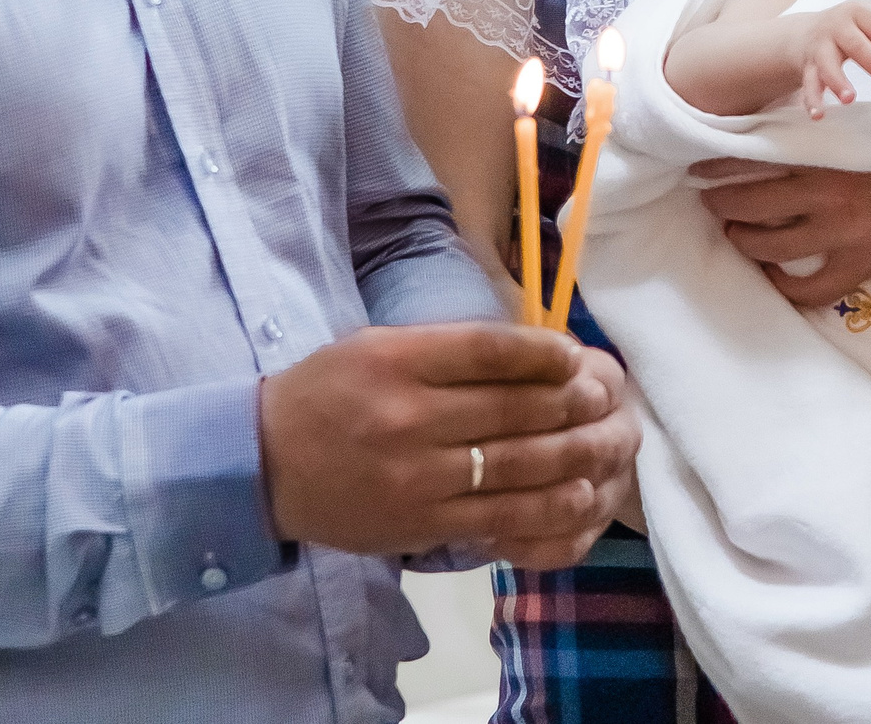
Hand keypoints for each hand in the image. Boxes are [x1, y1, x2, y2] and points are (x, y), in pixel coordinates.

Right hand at [259, 322, 639, 571]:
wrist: (264, 467)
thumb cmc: (328, 393)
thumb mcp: (377, 347)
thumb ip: (448, 348)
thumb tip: (533, 349)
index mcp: (398, 362)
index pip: (490, 351)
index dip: (545, 353)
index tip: (575, 356)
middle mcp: (410, 418)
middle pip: (514, 409)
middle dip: (572, 403)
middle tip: (604, 398)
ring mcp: (417, 477)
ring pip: (517, 465)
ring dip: (573, 454)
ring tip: (605, 443)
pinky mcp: (421, 524)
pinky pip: (498, 517)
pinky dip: (546, 506)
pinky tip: (577, 493)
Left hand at [693, 121, 870, 305]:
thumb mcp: (866, 133)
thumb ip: (824, 137)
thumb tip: (778, 133)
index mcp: (827, 159)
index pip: (753, 162)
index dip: (717, 168)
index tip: (698, 168)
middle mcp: (827, 199)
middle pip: (750, 206)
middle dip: (720, 204)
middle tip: (708, 201)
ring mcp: (843, 238)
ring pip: (769, 247)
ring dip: (743, 240)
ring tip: (735, 233)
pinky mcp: (861, 266)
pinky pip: (809, 290)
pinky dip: (784, 286)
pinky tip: (774, 275)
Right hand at [790, 2, 870, 117]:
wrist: (803, 33)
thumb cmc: (849, 27)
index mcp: (857, 12)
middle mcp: (836, 28)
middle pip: (856, 45)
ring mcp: (819, 48)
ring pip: (827, 64)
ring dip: (837, 82)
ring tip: (850, 99)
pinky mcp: (807, 67)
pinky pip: (809, 84)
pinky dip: (812, 100)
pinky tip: (818, 116)